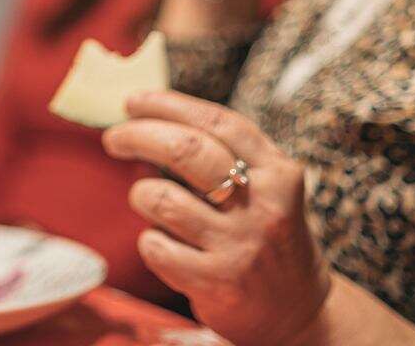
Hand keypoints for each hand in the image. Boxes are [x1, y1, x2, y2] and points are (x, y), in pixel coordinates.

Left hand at [103, 91, 331, 345]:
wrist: (300, 312)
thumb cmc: (267, 236)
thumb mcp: (266, 188)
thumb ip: (225, 157)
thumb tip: (150, 122)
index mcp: (279, 172)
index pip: (218, 122)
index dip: (169, 104)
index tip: (133, 101)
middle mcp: (264, 205)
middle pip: (185, 150)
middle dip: (138, 136)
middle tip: (114, 138)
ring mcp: (241, 245)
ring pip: (162, 199)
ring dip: (141, 194)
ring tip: (148, 200)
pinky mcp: (217, 282)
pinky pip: (156, 247)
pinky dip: (149, 241)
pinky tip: (163, 244)